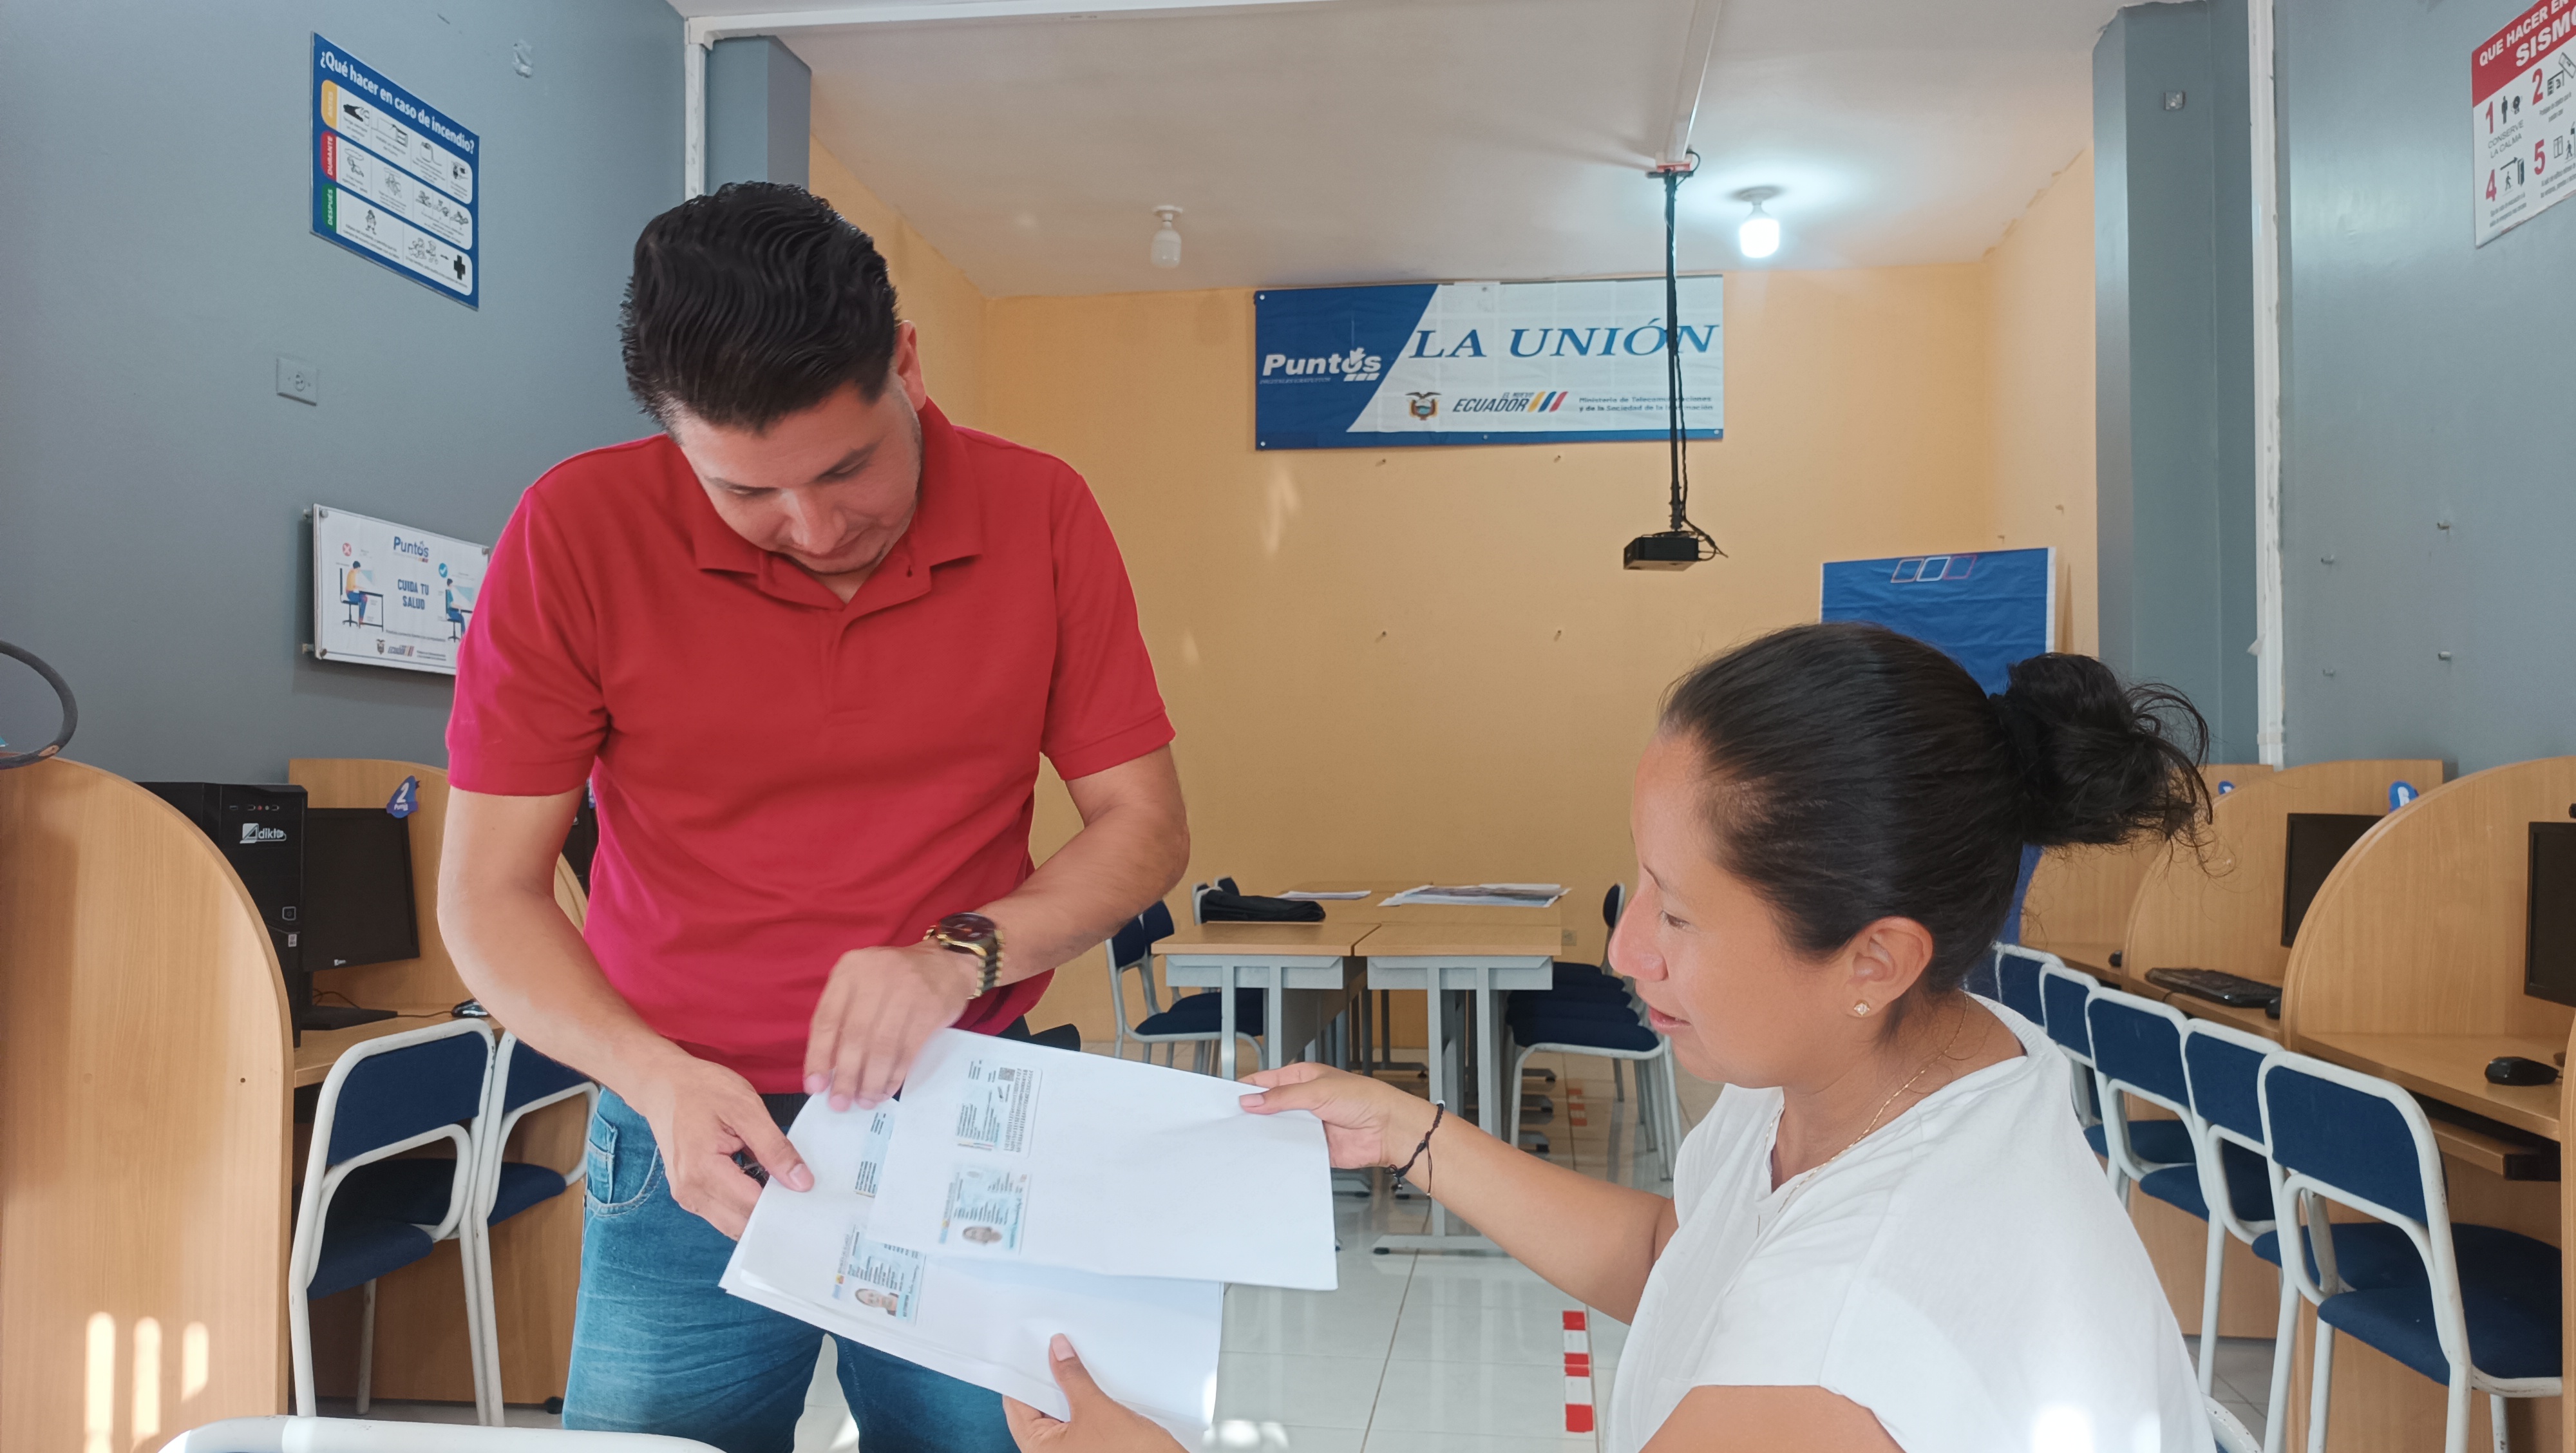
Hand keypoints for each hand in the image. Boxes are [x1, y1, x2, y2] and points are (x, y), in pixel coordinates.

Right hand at [630, 1053, 811, 1238]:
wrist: (663, 1084)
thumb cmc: (702, 1089)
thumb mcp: (746, 1109)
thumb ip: (775, 1148)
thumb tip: (802, 1182)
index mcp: (702, 1171)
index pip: (752, 1207)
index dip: (784, 1205)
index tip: (810, 1196)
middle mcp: (690, 1192)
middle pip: (742, 1224)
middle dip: (773, 1214)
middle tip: (800, 1194)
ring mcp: (687, 1195)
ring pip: (732, 1223)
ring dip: (758, 1211)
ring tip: (781, 1186)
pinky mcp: (689, 1193)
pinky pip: (722, 1212)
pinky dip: (743, 1204)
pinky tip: (760, 1183)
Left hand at [805, 939, 978, 1110]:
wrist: (947, 963)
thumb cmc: (895, 981)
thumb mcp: (863, 984)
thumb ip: (843, 1017)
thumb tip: (828, 1069)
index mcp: (850, 969)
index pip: (826, 1018)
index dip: (818, 1056)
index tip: (815, 1087)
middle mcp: (876, 976)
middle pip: (854, 1036)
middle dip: (845, 1076)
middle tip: (840, 1103)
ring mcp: (906, 991)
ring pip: (881, 1047)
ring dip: (871, 1081)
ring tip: (865, 1101)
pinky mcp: (930, 1009)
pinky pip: (907, 1051)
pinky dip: (894, 1075)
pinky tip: (886, 1090)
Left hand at [1002, 1334, 1187, 1452]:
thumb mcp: (1097, 1410)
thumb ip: (1073, 1378)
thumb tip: (1057, 1352)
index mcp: (1038, 1449)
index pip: (1016, 1403)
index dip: (1021, 1372)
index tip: (1028, 1346)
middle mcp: (1050, 1452)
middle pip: (1037, 1406)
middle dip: (1047, 1377)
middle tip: (1054, 1346)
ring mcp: (1071, 1450)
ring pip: (1059, 1410)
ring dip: (1067, 1386)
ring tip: (1073, 1359)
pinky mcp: (1091, 1446)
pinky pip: (1078, 1417)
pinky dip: (1083, 1398)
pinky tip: (1091, 1379)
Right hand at [1240, 1062, 1437, 1169]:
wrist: (1387, 1129)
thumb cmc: (1364, 1099)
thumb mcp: (1317, 1091)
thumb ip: (1282, 1097)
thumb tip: (1251, 1100)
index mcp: (1301, 1079)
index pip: (1265, 1082)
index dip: (1246, 1090)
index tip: (1226, 1099)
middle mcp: (1303, 1102)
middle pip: (1268, 1109)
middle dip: (1252, 1116)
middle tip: (1229, 1124)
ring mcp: (1307, 1125)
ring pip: (1277, 1131)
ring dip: (1265, 1136)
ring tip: (1242, 1142)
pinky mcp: (1313, 1147)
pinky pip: (1291, 1152)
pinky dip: (1280, 1154)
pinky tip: (1267, 1157)